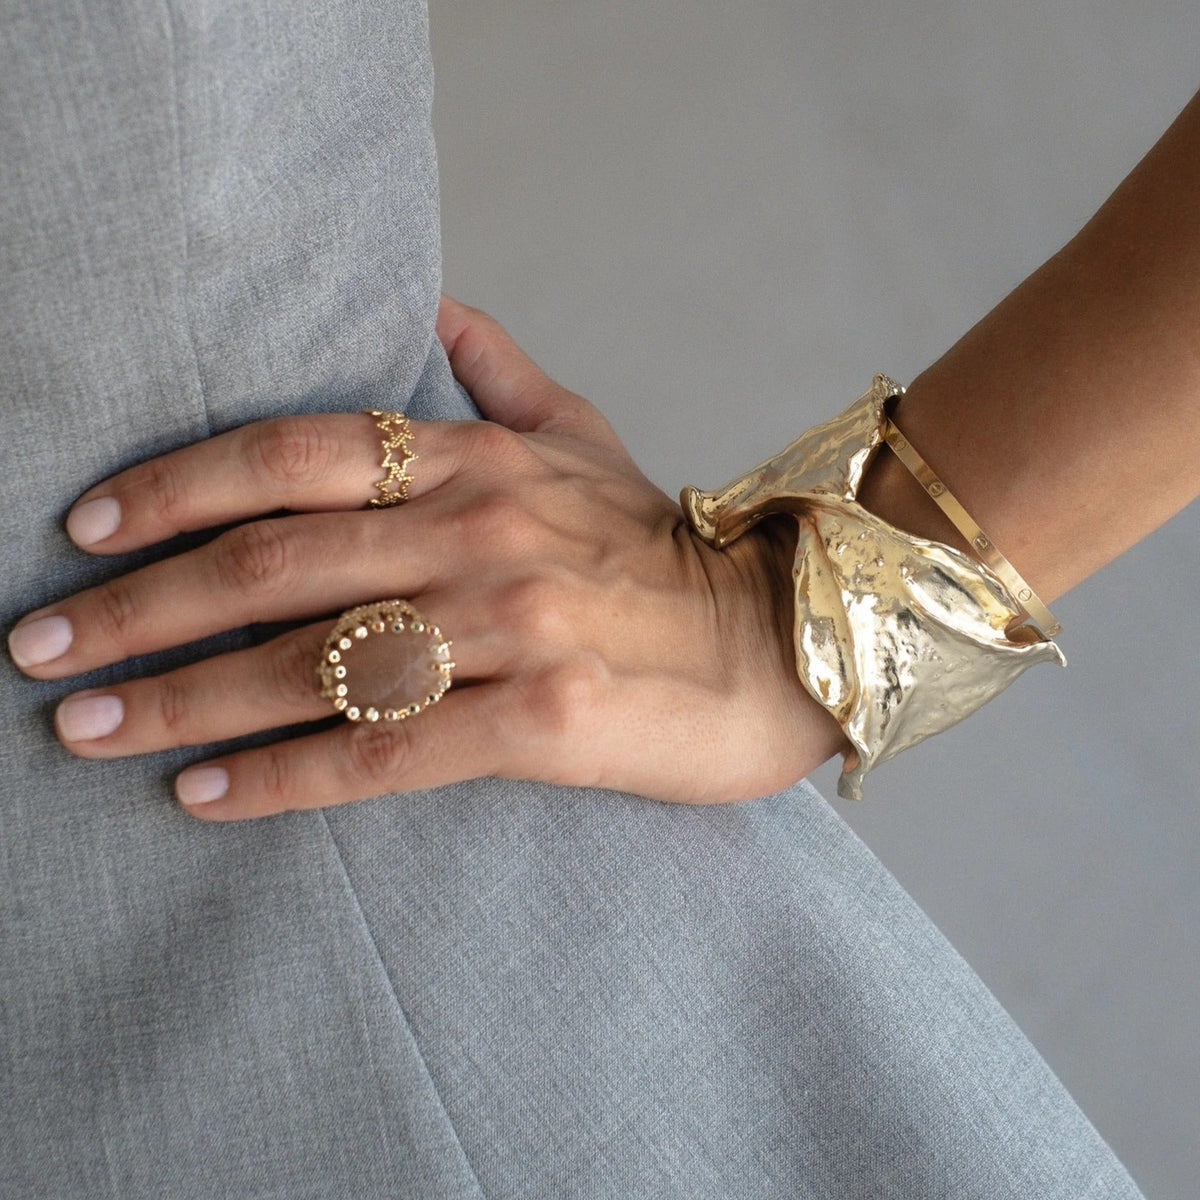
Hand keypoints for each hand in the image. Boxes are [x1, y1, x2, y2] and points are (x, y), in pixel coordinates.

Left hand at [7, 297, 844, 819]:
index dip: (175, 484)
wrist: (784, 641)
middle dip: (138, 608)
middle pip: (273, 563)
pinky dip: (286, 776)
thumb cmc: (669, 548)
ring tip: (85, 729)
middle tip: (39, 649)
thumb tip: (437, 307)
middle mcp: (484, 530)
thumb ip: (503, 375)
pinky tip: (206, 795)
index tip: (82, 526)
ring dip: (182, 700)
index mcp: (481, 460)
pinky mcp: (548, 722)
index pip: (292, 453)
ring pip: (314, 665)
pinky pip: (388, 753)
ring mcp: (517, 625)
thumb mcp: (590, 439)